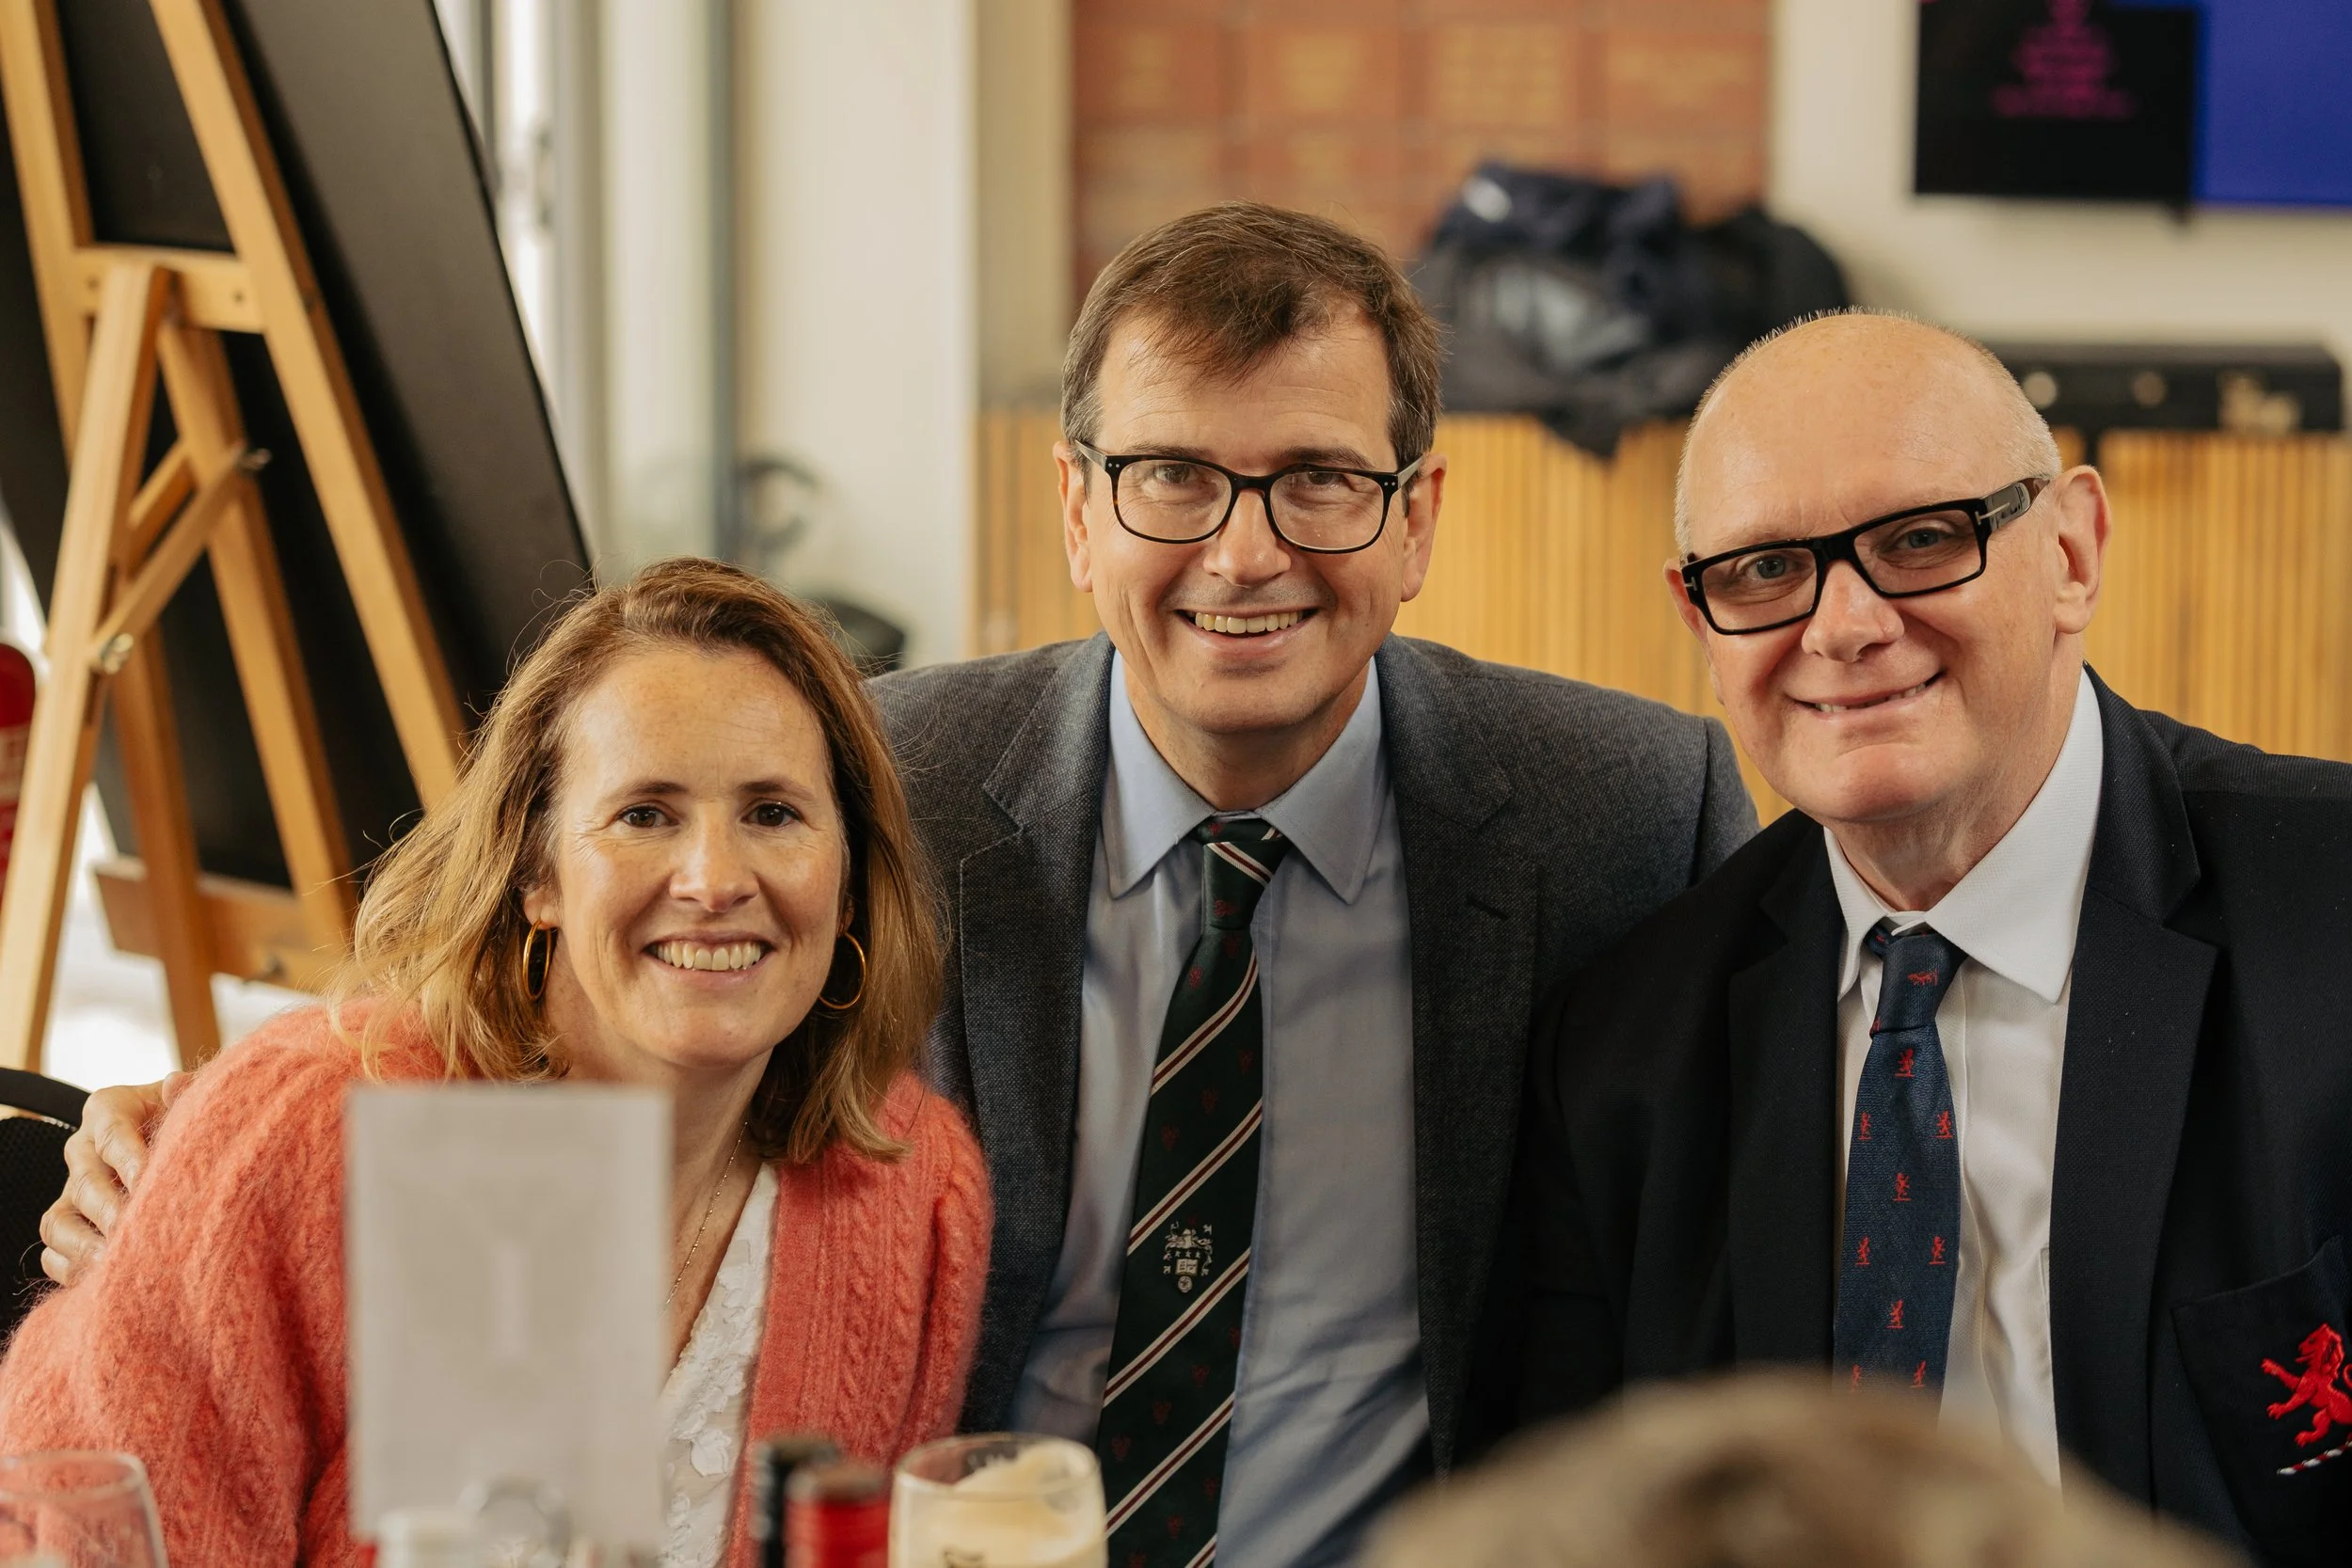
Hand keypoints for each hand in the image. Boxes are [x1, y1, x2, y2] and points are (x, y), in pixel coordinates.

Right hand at [39, 1072, 189, 1285]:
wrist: (183, 1144)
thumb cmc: (193, 1117)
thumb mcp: (197, 1098)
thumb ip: (191, 1092)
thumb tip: (174, 1083)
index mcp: (110, 1110)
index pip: (111, 1133)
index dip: (129, 1159)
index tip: (149, 1183)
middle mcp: (83, 1150)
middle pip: (84, 1183)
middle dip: (110, 1210)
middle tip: (137, 1231)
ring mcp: (72, 1191)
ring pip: (58, 1222)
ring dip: (85, 1246)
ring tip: (118, 1263)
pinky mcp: (69, 1226)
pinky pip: (53, 1253)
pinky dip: (72, 1269)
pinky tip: (104, 1280)